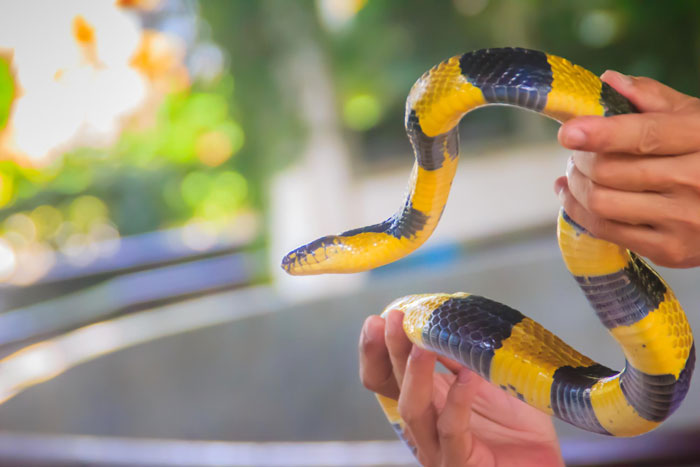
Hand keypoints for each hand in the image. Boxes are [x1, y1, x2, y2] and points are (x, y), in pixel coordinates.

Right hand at [359, 310, 562, 466]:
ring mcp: (438, 448)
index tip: (378, 320)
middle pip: (392, 387)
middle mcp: (423, 424)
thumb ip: (462, 355)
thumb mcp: (485, 377)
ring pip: (413, 409)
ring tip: (421, 344)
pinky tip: (468, 375)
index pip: (382, 377)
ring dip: (414, 373)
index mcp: (423, 400)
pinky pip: (452, 430)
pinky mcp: (460, 464)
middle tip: (394, 320)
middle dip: (390, 351)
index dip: (375, 350)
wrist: (542, 461)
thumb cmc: (516, 424)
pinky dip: (458, 400)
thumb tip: (446, 321)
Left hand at [555, 70, 699, 266]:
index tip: (567, 132)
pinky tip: (573, 197)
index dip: (602, 133)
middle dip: (580, 159)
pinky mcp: (669, 249)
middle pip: (610, 170)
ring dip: (575, 186)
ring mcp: (683, 219)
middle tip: (576, 153)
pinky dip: (578, 211)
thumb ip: (651, 99)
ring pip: (601, 202)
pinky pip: (605, 230)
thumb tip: (609, 80)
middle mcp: (695, 180)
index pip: (646, 135)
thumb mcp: (694, 120)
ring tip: (577, 174)